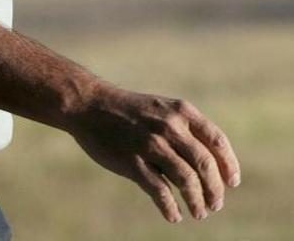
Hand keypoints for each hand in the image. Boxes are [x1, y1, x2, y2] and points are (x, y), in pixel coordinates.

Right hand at [66, 84, 240, 222]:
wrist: (87, 104)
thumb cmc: (127, 111)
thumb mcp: (160, 109)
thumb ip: (184, 131)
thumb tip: (211, 166)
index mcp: (180, 112)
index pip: (217, 142)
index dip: (229, 165)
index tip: (232, 183)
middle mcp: (168, 127)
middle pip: (205, 165)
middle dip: (215, 189)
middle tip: (215, 204)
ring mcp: (150, 144)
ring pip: (186, 180)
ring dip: (197, 201)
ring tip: (199, 213)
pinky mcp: (131, 161)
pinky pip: (159, 191)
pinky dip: (170, 207)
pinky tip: (174, 215)